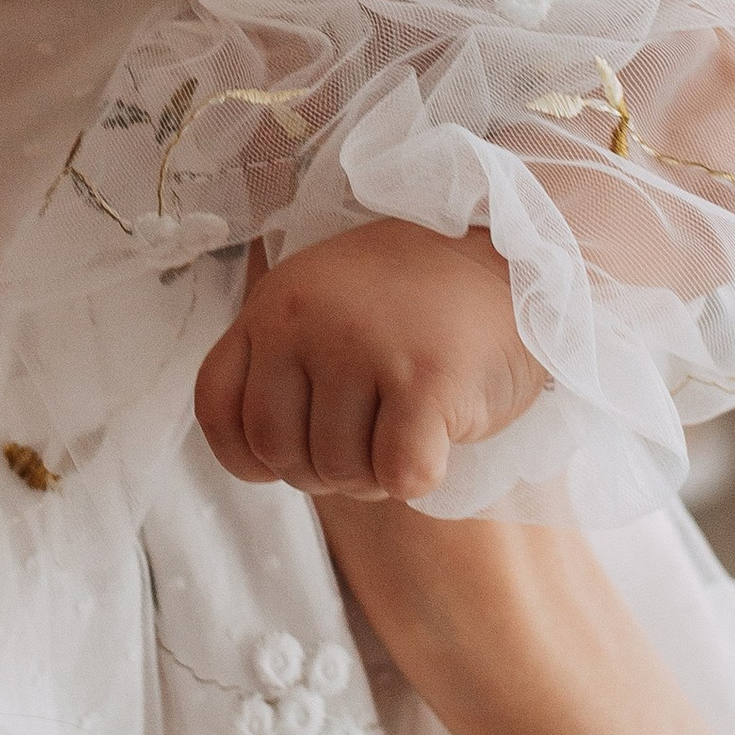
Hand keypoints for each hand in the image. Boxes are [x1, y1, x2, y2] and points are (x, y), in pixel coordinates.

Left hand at [192, 217, 544, 502]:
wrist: (517, 257)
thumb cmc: (421, 302)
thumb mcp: (327, 308)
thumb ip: (284, 364)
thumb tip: (264, 459)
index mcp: (272, 303)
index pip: (217, 409)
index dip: (249, 455)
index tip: (296, 450)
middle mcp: (306, 320)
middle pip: (277, 452)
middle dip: (323, 470)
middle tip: (372, 438)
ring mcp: (364, 347)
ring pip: (340, 471)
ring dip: (376, 475)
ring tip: (408, 427)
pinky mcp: (426, 380)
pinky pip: (400, 475)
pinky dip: (419, 477)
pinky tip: (440, 438)